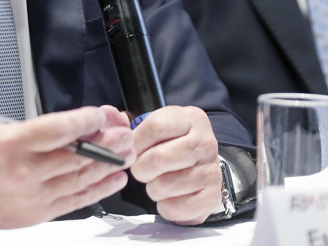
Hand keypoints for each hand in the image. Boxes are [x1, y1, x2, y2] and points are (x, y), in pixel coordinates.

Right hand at [0, 33, 135, 228]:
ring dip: (108, 164)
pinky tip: (114, 177)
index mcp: (9, 144)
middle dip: (105, 142)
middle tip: (124, 130)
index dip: (83, 121)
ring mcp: (34, 194)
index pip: (55, 131)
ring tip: (126, 149)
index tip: (100, 113)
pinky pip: (76, 200)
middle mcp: (24, 171)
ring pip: (80, 178)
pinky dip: (99, 189)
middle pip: (75, 156)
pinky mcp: (40, 211)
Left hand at [130, 106, 221, 224]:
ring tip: (158, 182)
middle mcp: (206, 142)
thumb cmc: (173, 145)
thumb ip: (133, 124)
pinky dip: (165, 207)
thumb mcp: (158, 125)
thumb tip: (114, 122)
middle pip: (158, 158)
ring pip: (164, 185)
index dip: (135, 142)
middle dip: (141, 169)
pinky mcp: (212, 197)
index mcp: (191, 119)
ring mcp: (211, 170)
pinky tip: (169, 197)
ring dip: (153, 189)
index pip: (155, 127)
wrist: (201, 165)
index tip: (132, 150)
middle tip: (143, 170)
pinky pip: (176, 208)